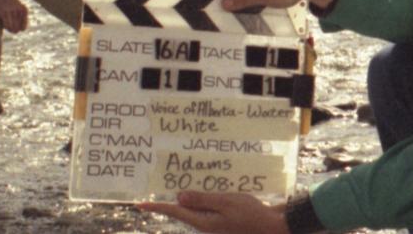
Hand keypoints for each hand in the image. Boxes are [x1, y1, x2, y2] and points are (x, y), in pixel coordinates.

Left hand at [137, 191, 289, 233]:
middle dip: (174, 199)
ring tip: (190, 184)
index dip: (157, 206)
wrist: (273, 228)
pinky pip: (208, 211)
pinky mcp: (222, 224)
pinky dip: (205, 201)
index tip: (139, 204)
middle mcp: (205, 226)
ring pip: (196, 210)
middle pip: (184, 211)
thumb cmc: (251, 215)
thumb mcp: (225, 203)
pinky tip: (211, 192)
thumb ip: (202, 200)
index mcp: (203, 222)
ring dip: (192, 198)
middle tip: (162, 188)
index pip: (175, 212)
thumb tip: (179, 198)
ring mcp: (214, 226)